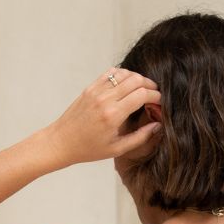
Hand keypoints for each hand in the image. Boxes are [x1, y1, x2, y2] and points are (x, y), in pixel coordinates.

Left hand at [46, 66, 161, 166]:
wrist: (62, 141)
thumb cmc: (89, 149)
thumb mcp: (117, 149)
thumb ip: (140, 137)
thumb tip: (158, 126)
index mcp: (113, 116)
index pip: (142, 95)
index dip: (156, 96)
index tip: (160, 103)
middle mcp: (105, 99)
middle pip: (136, 80)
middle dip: (150, 85)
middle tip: (155, 94)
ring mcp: (97, 91)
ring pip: (124, 73)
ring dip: (137, 78)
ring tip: (143, 89)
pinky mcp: (90, 87)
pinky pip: (111, 73)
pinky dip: (123, 75)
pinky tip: (128, 84)